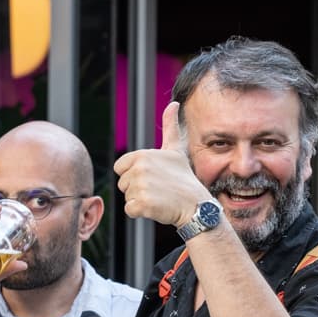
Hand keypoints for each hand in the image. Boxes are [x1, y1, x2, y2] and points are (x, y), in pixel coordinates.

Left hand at [114, 102, 213, 227]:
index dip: (134, 174)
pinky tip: (156, 208)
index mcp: (142, 155)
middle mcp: (140, 168)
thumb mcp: (175, 150)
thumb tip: (173, 103)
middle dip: (137, 189)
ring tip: (159, 197)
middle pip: (123, 184)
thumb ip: (170, 127)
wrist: (196, 205)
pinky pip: (130, 210)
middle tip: (158, 189)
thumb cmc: (183, 178)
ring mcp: (140, 186)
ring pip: (127, 197)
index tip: (154, 176)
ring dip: (140, 200)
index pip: (120, 168)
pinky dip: (141, 213)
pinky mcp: (142, 204)